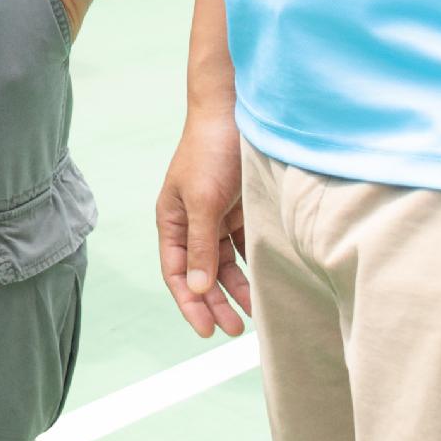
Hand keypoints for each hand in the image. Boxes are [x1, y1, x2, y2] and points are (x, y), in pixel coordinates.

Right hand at [154, 105, 250, 338]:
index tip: (207, 330)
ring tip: (256, 313)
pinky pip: (247, 246)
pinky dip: (254, 265)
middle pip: (202, 273)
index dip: (190, 303)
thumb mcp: (203, 201)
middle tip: (234, 330)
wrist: (237, 109)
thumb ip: (202, 246)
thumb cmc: (211, 150)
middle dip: (216, 303)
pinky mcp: (241, 209)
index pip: (176, 272)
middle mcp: (192, 222)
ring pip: (226, 264)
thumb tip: (198, 289)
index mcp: (172, 220)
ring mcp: (217, 216)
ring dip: (238, 288)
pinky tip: (267, 282)